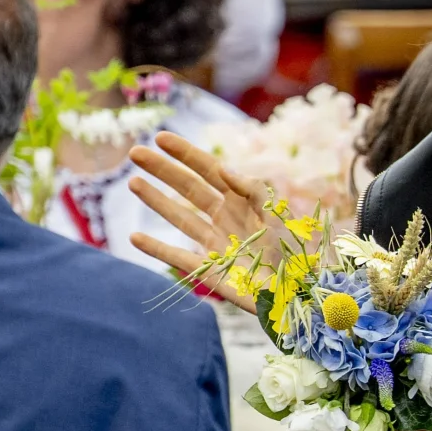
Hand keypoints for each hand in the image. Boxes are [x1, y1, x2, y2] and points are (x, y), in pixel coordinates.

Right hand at [127, 131, 283, 309]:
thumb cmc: (294, 252)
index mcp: (242, 200)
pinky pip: (178, 258)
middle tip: (134, 152)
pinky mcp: (210, 271)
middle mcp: (225, 218)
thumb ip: (252, 189)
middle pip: (188, 188)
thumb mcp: (276, 213)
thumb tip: (222, 168)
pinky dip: (157, 249)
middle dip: (162, 170)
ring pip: (179, 218)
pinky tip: (135, 238)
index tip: (160, 137)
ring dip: (155, 201)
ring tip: (133, 183)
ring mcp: (216, 244)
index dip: (185, 153)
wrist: (299, 292)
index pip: (208, 170)